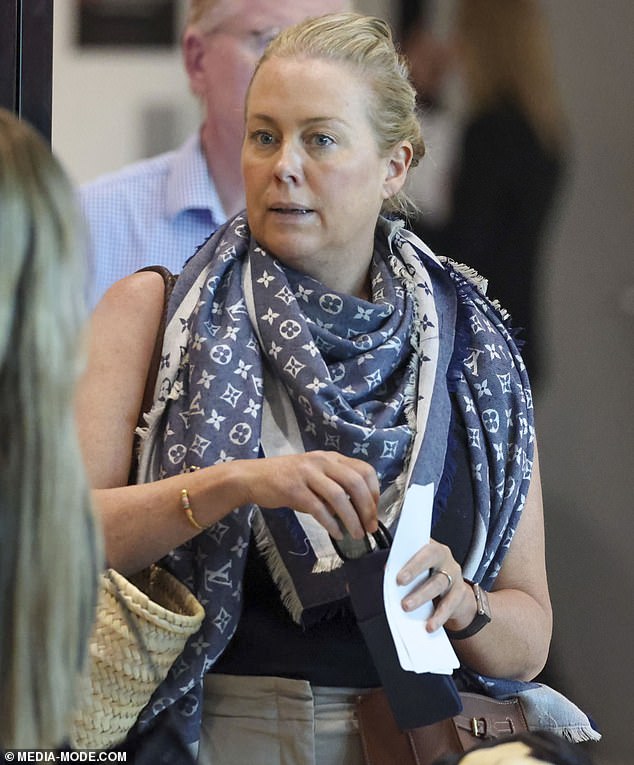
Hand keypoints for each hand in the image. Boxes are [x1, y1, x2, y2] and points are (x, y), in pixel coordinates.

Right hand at [241, 451, 379, 539]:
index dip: (374, 491)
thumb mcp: (315, 474)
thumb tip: (359, 509)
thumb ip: (335, 485)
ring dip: (352, 519)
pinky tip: (337, 533)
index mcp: (331, 457)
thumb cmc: (287, 478)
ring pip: (339, 496)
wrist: (253, 477)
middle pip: (355, 482)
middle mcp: (321, 461)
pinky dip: (331, 523)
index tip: (374, 511)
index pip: (364, 470)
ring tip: (357, 534)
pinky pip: (319, 508)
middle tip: (370, 527)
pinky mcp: (293, 489)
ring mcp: (307, 474)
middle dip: (367, 508)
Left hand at [396, 540, 474, 632]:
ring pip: (439, 586)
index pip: (426, 553)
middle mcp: (447, 561)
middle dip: (418, 588)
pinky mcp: (460, 593)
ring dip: (422, 598)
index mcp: (434, 549)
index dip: (413, 566)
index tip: (399, 579)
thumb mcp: (417, 563)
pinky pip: (450, 606)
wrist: (451, 584)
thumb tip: (387, 569)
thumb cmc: (428, 570)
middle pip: (434, 572)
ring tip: (407, 608)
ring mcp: (455, 577)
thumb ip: (403, 563)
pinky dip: (439, 617)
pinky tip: (429, 626)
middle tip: (403, 599)